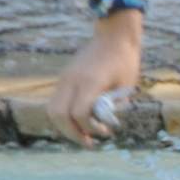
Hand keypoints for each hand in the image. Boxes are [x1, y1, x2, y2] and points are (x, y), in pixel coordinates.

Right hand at [47, 24, 142, 145]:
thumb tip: (102, 125)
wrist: (114, 36)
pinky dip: (64, 116)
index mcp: (90, 81)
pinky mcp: (63, 78)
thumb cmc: (125, 61)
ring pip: (52, 110)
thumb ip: (113, 106)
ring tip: (82, 136)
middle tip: (89, 143)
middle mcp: (72, 80)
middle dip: (72, 133)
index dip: (90, 128)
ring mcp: (64, 78)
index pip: (79, 113)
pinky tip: (79, 122)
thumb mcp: (126, 86)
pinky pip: (56, 102)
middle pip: (58, 115)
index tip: (106, 132)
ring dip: (64, 127)